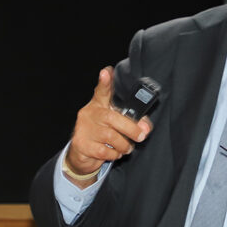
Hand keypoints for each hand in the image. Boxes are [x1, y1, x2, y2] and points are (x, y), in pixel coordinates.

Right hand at [65, 66, 152, 186]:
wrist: (82, 155)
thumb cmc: (103, 136)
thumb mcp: (118, 127)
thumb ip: (134, 124)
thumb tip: (145, 129)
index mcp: (99, 105)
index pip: (102, 91)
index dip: (105, 82)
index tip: (106, 72)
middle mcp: (90, 113)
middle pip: (112, 117)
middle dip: (131, 129)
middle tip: (140, 136)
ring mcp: (83, 128)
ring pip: (110, 136)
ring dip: (123, 145)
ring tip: (126, 148)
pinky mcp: (81, 143)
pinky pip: (104, 151)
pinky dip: (114, 154)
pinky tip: (114, 153)